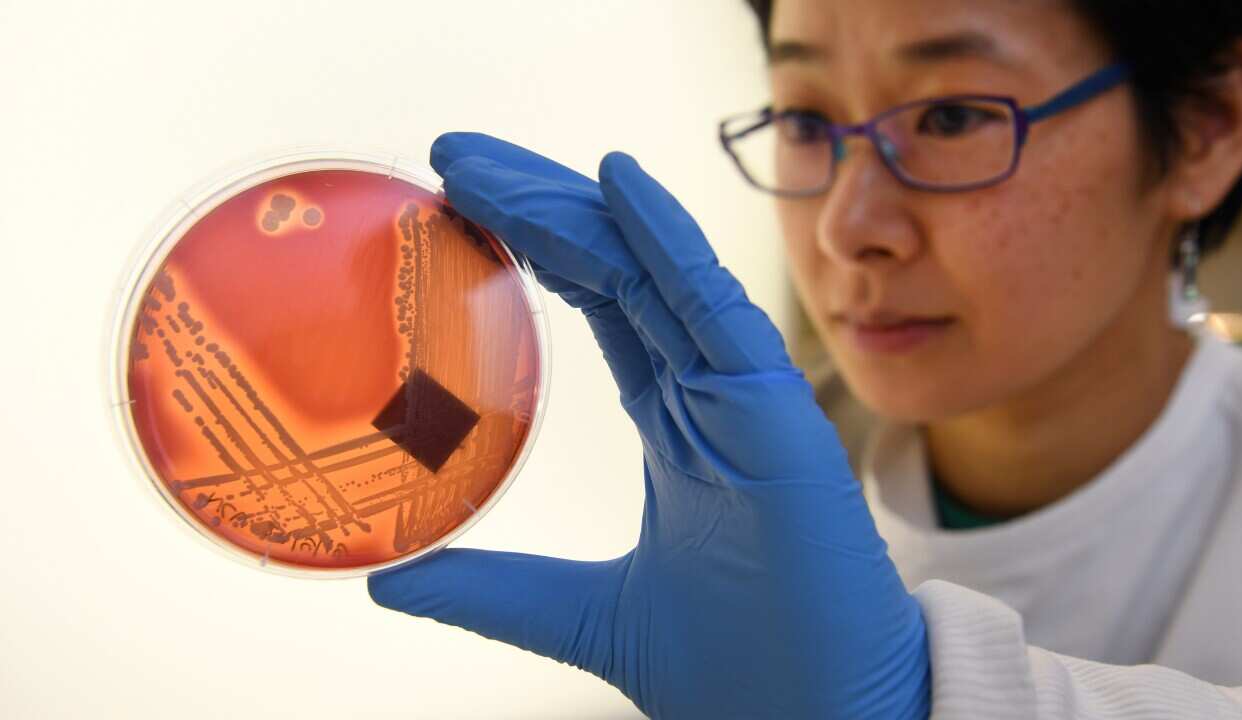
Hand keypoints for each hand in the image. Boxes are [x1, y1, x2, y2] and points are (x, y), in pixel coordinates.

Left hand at [367, 133, 931, 719]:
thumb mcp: (579, 612)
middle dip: (536, 206)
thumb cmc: (730, 667)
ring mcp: (743, 395)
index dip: (535, 247)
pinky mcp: (776, 411)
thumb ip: (493, 588)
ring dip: (575, 208)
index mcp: (676, 423)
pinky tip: (615, 180)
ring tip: (488, 165)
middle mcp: (708, 393)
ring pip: (652, 274)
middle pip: (616, 271)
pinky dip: (668, 240)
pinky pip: (716, 307)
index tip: (458, 204)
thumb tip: (389, 580)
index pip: (600, 304)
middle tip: (453, 158)